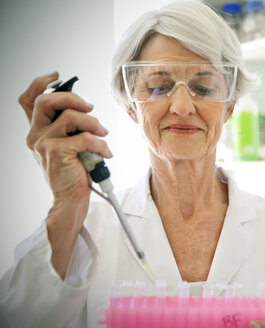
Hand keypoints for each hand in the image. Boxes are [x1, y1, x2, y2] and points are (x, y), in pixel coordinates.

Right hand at [18, 71, 111, 277]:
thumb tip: (85, 107)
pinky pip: (85, 138)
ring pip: (71, 117)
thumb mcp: (70, 145)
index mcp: (38, 131)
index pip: (27, 100)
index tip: (57, 75)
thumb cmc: (74, 172)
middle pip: (46, 100)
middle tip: (90, 108)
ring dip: (94, 124)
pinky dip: (101, 144)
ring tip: (103, 135)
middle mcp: (35, 135)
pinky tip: (106, 153)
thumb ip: (70, 127)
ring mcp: (43, 144)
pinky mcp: (57, 153)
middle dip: (73, 98)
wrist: (71, 200)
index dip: (40, 83)